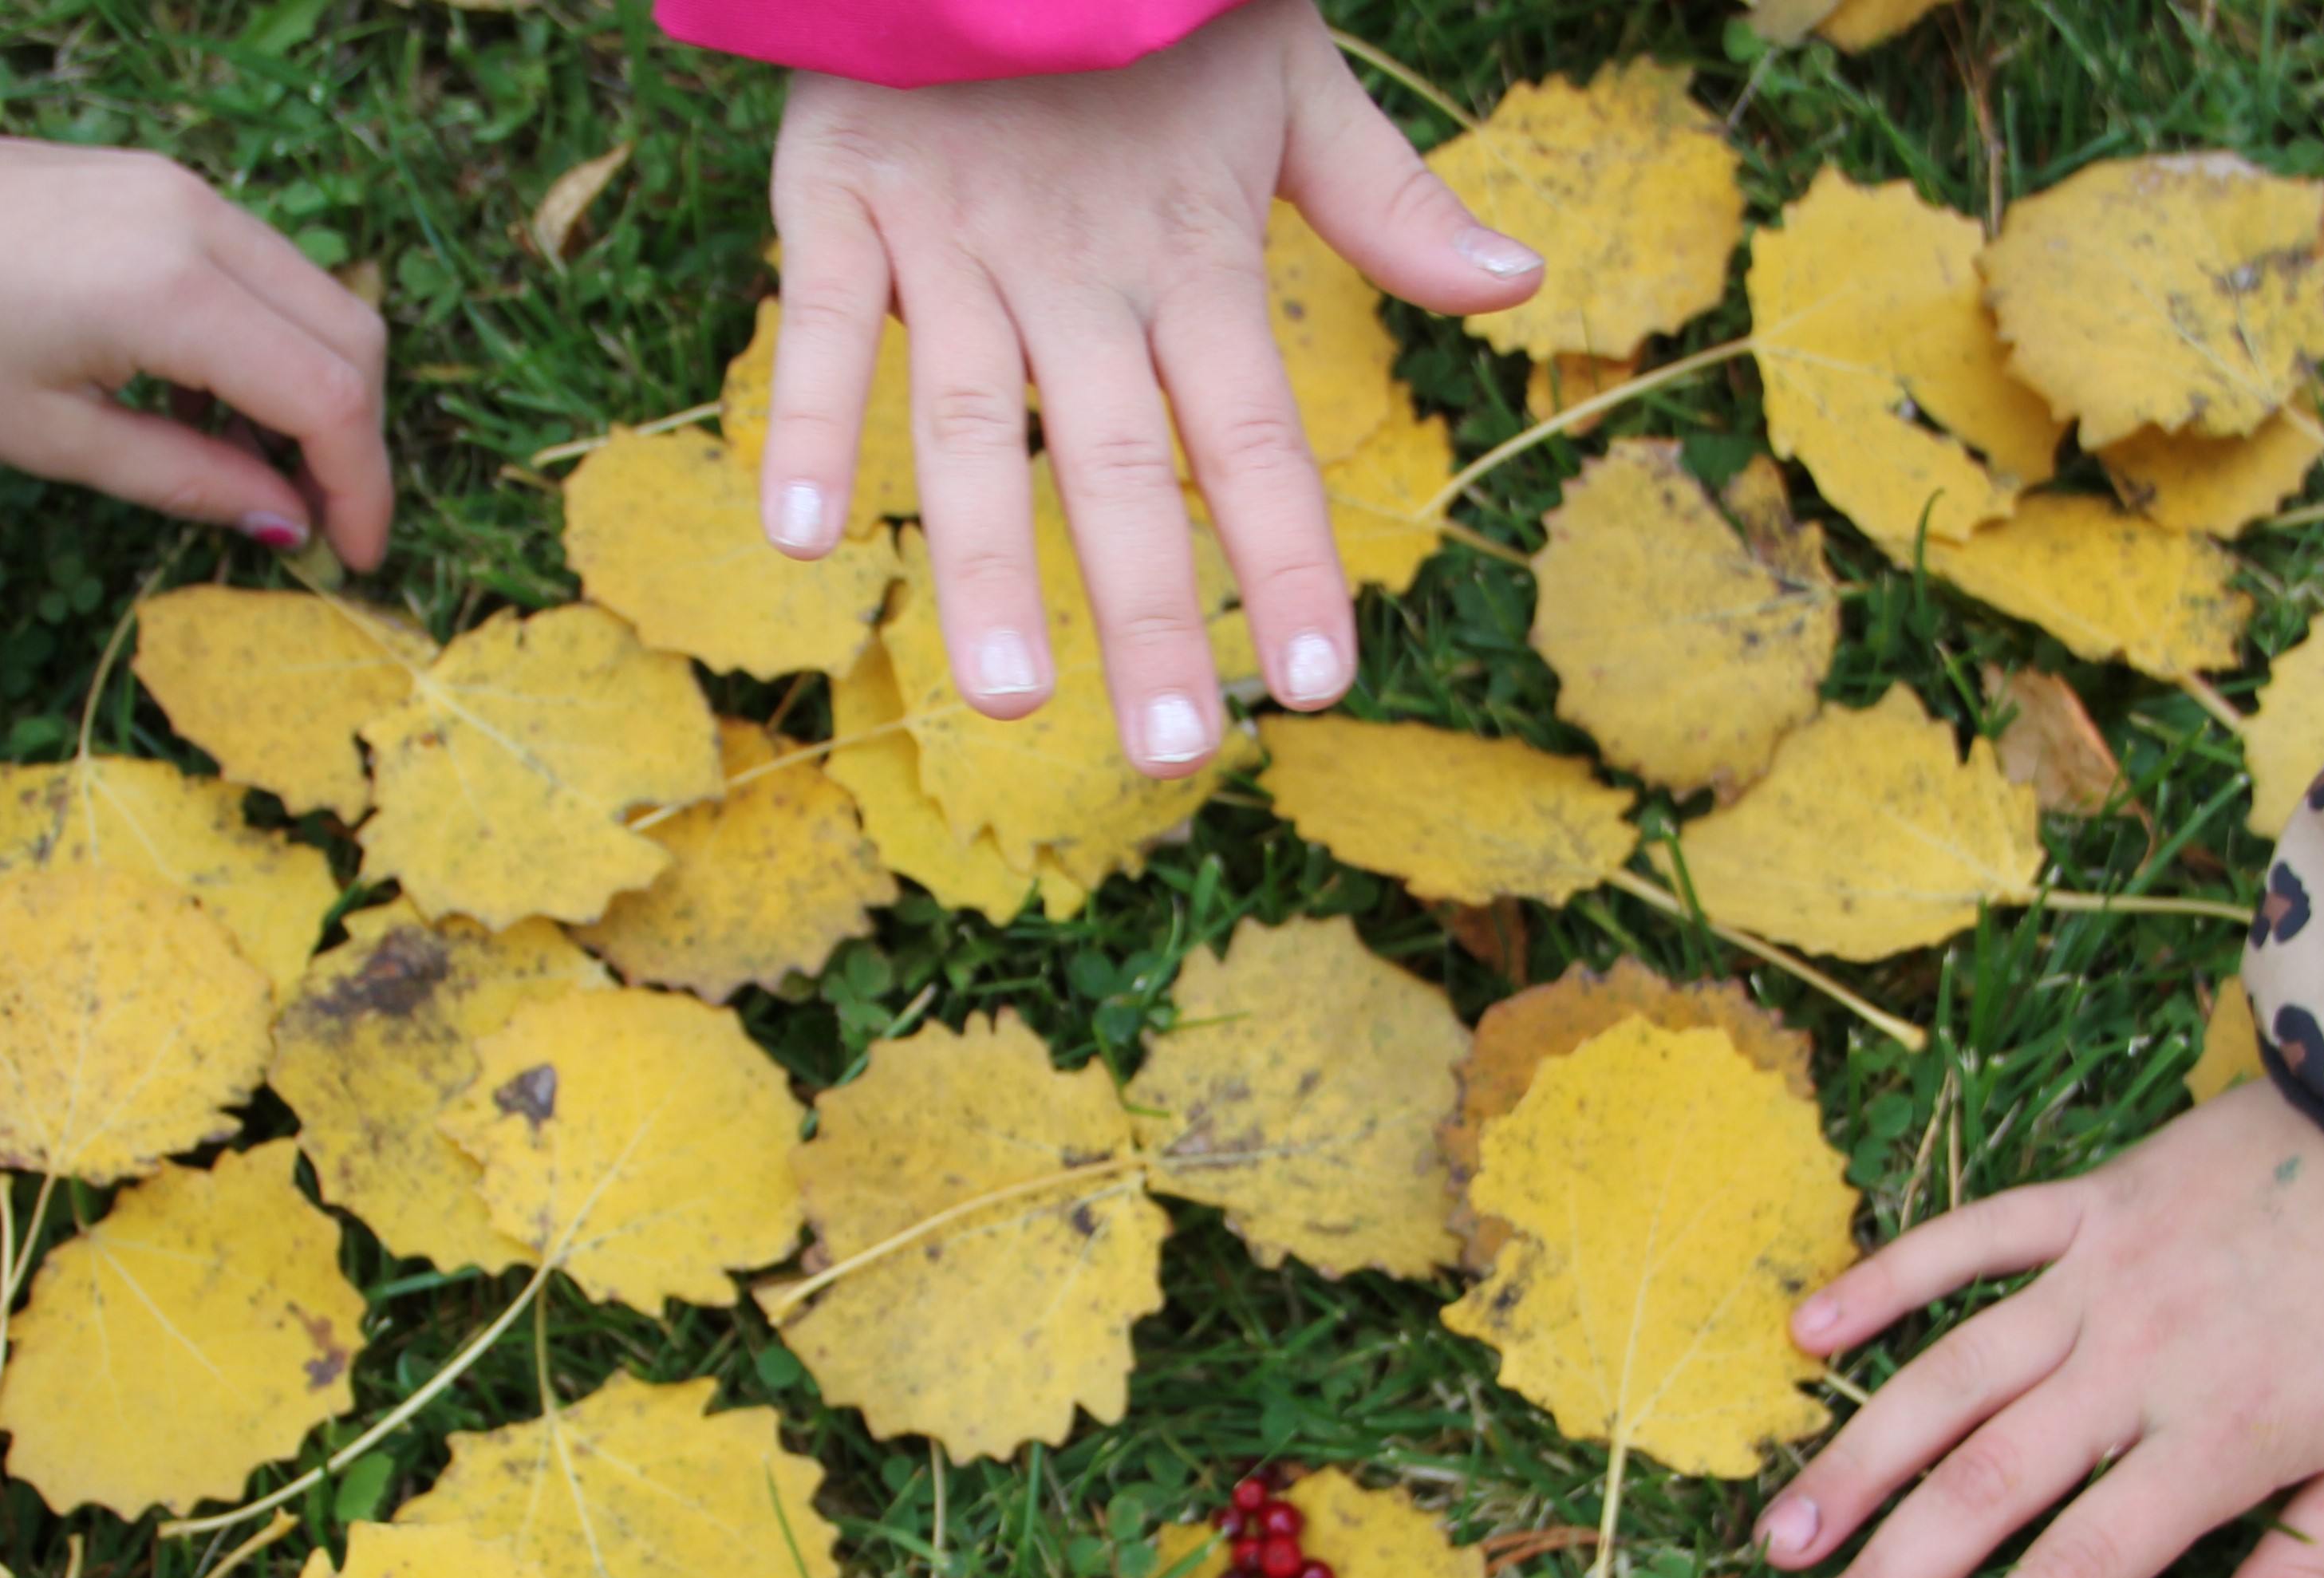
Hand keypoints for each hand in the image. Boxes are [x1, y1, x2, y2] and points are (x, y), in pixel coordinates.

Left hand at [0, 134, 392, 567]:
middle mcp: (196, 219)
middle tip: (320, 521)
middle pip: (350, 333)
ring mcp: (180, 187)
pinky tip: (208, 402)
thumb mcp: (52, 439)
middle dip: (355, 438)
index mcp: (169, 289)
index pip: (328, 394)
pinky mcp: (156, 180)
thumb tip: (286, 526)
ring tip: (260, 472)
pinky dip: (268, 339)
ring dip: (316, 388)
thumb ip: (189, 481)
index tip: (353, 557)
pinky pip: (257, 264)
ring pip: (314, 294)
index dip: (361, 486)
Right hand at [759, 0, 1542, 770]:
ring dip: (985, 560)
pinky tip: (798, 540)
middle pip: (1121, 459)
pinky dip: (805, 421)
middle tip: (1176, 751)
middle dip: (1149, 610)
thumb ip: (1389, 201)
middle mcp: (1080, 263)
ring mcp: (957, 233)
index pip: (1255, 434)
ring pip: (974, 416)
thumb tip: (1525, 281)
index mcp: (1193, 249)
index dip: (1284, 559)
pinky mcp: (844, 189)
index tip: (1319, 685)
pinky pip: (820, 320)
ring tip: (1005, 696)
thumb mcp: (1289, 81)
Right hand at [1753, 1077, 2323, 1577]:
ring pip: (1948, 1378)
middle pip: (1982, 1490)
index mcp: (2217, 1440)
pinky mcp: (2090, 1202)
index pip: (2078, 1574)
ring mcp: (2099, 1276)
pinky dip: (1886, 1280)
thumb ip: (2309, 1572)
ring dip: (1857, 1461)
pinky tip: (1808, 1331)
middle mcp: (2134, 1365)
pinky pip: (1968, 1239)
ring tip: (1783, 1536)